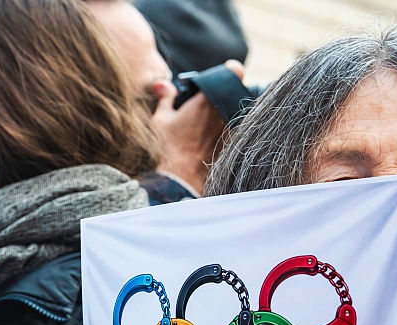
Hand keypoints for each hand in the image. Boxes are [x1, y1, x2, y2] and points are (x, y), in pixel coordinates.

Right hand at [149, 60, 245, 193]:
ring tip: (208, 125)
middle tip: (210, 103)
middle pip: (234, 93)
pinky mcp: (233, 146)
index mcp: (207, 99)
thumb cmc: (167, 150)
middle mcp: (224, 112)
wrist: (179, 181)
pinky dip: (227, 133)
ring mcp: (231, 130)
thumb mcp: (160, 120)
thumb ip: (165, 98)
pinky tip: (211, 142)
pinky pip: (235, 132)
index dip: (229, 70)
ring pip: (236, 113)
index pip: (234, 71)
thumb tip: (163, 84)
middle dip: (224, 94)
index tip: (224, 74)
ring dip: (226, 115)